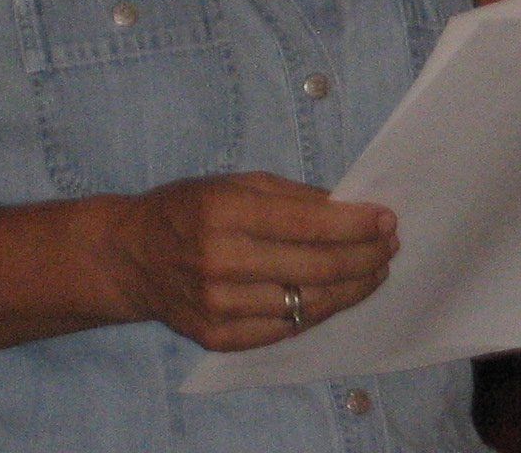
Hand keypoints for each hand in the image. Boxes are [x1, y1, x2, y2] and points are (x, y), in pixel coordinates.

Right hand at [98, 172, 396, 351]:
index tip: (388, 220)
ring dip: (352, 289)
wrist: (131, 257)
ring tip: (374, 272)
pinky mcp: (217, 338)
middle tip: (390, 247)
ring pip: (307, 305)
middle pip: (316, 269)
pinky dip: (317, 312)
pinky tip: (336, 295)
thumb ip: (294, 197)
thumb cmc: (189, 209)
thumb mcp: (237, 183)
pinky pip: (284, 330)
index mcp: (226, 212)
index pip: (309, 223)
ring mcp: (219, 306)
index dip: (357, 224)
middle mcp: (222, 262)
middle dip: (365, 258)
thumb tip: (351, 210)